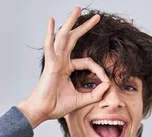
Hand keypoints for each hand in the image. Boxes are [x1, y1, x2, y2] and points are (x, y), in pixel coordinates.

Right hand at [17, 7, 109, 127]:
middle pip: (74, 39)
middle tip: (97, 18)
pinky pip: (50, 46)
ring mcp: (55, 61)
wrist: (43, 111)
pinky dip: (49, 33)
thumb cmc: (57, 106)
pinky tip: (51, 20)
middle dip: (85, 28)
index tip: (106, 81)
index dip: (99, 70)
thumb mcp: (81, 100)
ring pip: (63, 37)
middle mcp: (61, 61)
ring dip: (70, 23)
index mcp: (67, 68)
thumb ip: (95, 94)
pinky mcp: (50, 64)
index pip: (87, 62)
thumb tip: (108, 85)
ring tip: (77, 10)